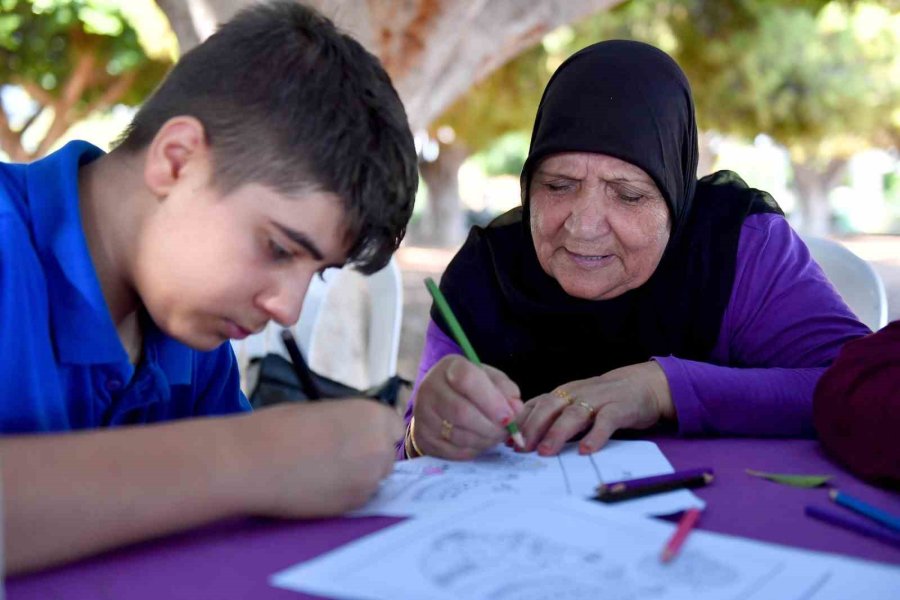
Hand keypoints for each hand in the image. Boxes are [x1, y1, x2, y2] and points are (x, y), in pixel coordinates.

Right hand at [230, 400, 403, 516]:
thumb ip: (351, 424)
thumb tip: (356, 435)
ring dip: (358, 479)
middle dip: (369, 458)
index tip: (359, 439)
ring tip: (324, 474)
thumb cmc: (280, 427)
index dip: (376, 434)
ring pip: (375, 481)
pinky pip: (359, 500)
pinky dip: (345, 496)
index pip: (394, 428)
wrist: (254, 460)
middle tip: (338, 459)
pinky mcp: (354, 505)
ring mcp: (369, 479)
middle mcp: (379, 447)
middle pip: (387, 456)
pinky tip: (318, 488)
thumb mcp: (324, 412)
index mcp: (373, 415)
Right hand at [412, 354, 522, 459]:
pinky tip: (480, 441)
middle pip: (462, 412)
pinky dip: (474, 450)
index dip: (492, 401)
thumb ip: (506, 390)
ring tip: (496, 436)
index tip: (509, 417)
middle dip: (491, 427)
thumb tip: (516, 410)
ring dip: (485, 440)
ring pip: (459, 435)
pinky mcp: (423, 437)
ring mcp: (423, 414)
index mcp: (450, 367)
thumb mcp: (489, 379)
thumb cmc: (470, 388)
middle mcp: (430, 387)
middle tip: (507, 432)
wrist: (438, 403)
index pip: (468, 380)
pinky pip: (454, 451)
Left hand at [517, 361, 673, 455]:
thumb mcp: (575, 404)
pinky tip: (586, 450)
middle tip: (522, 449)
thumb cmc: (603, 400)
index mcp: (563, 393)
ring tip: (546, 451)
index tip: (507, 441)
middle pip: (550, 406)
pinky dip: (595, 435)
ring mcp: (598, 399)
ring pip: (574, 413)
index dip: (521, 422)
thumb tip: (521, 441)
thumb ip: (553, 418)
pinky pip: (606, 421)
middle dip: (533, 427)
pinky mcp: (620, 408)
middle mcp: (576, 393)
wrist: (644, 385)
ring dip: (558, 433)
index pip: (536, 404)